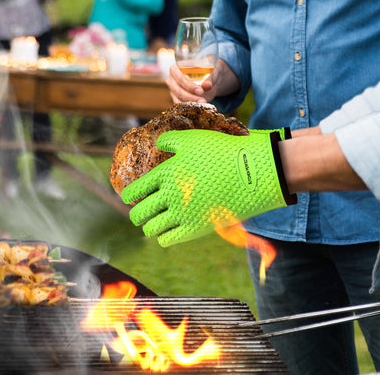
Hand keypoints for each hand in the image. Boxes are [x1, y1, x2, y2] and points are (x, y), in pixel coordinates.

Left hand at [122, 129, 296, 246]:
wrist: (250, 171)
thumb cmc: (222, 151)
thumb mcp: (193, 138)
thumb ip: (170, 141)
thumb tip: (158, 144)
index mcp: (165, 173)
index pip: (134, 191)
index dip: (128, 196)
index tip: (129, 197)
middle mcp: (169, 195)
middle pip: (139, 213)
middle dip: (136, 213)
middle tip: (139, 211)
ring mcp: (182, 214)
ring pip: (151, 229)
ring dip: (149, 226)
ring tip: (153, 221)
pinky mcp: (195, 228)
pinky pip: (168, 240)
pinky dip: (163, 236)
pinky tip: (167, 230)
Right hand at [166, 58, 238, 103]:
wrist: (208, 79)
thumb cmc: (207, 71)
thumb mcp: (209, 72)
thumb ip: (208, 78)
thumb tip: (208, 85)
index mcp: (176, 68)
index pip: (180, 78)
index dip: (189, 86)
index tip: (200, 91)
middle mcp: (171, 79)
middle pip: (178, 90)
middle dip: (190, 97)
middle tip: (203, 100)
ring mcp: (173, 90)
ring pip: (178, 99)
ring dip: (190, 103)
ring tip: (203, 104)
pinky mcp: (176, 99)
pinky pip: (180, 105)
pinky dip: (188, 108)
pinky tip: (198, 108)